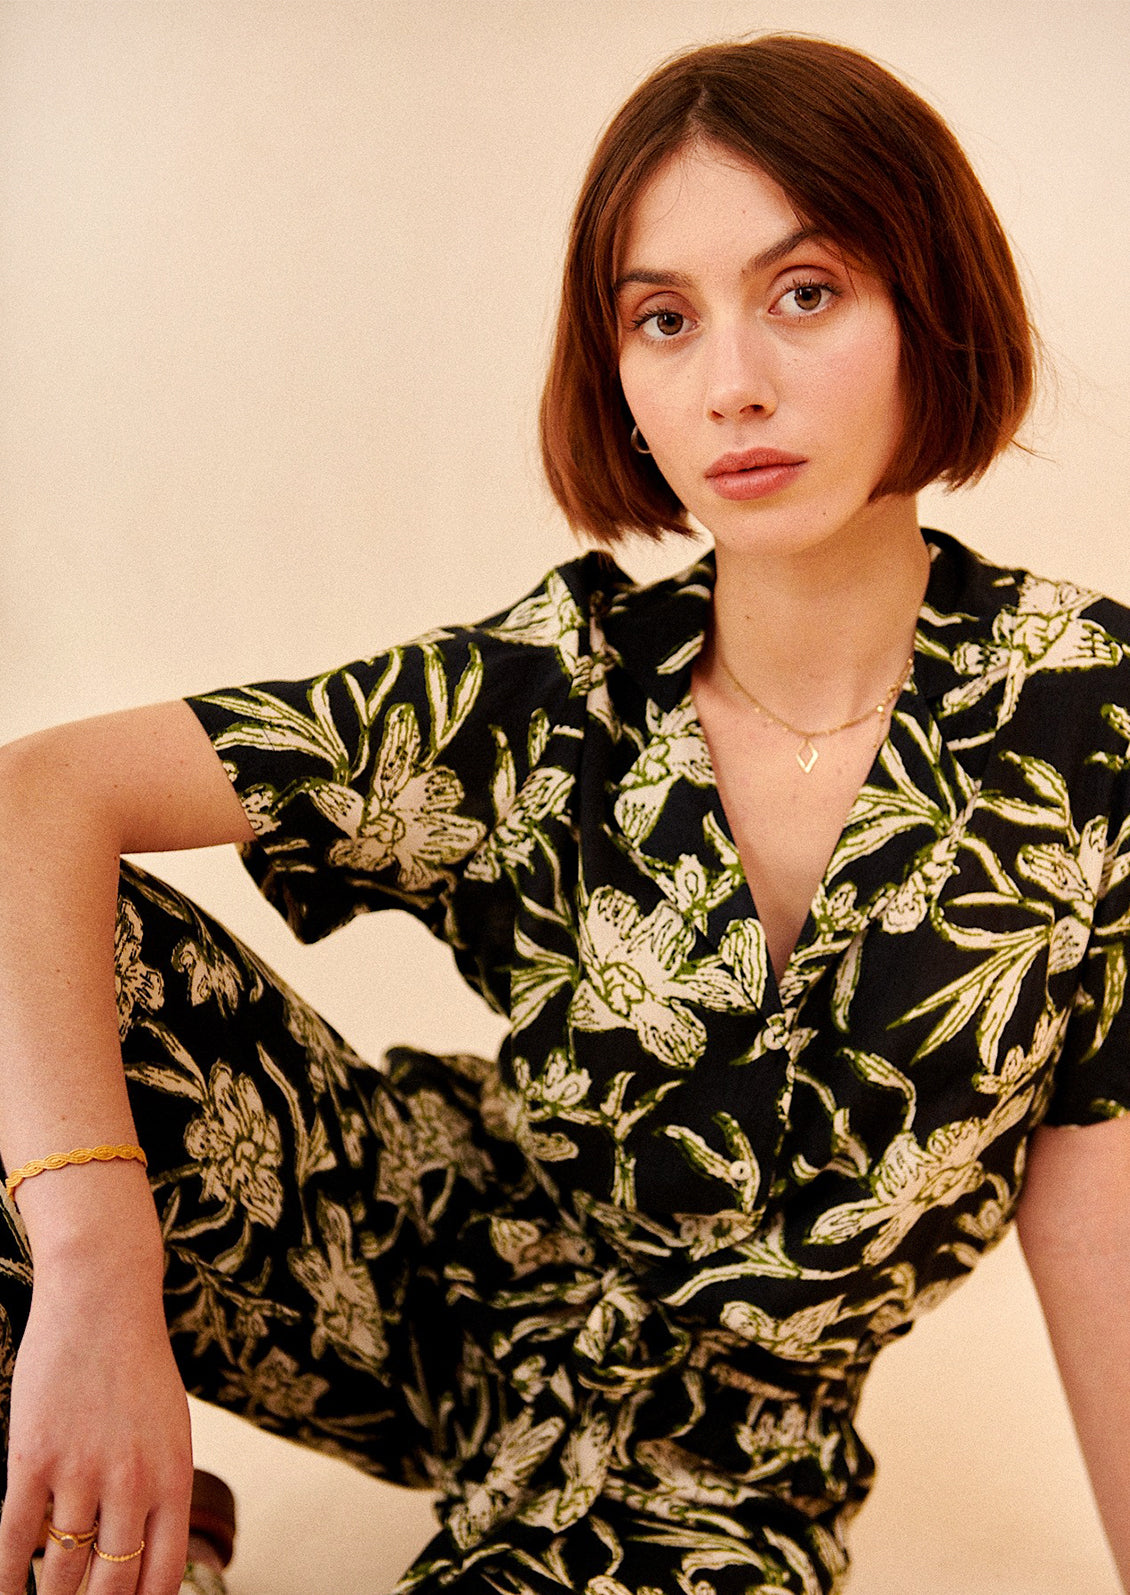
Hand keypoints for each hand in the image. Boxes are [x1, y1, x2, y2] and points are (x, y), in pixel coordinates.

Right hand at [0, 1256, 192, 1594]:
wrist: (103, 1300)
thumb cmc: (137, 1366)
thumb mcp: (169, 1429)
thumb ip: (160, 1488)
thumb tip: (143, 1555)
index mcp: (174, 1475)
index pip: (163, 1576)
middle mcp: (132, 1481)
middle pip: (111, 1586)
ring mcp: (81, 1471)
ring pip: (61, 1570)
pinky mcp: (33, 1458)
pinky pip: (16, 1538)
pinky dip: (9, 1577)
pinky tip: (8, 1593)